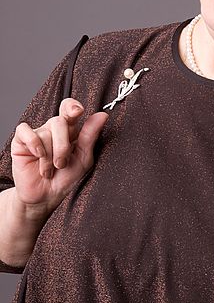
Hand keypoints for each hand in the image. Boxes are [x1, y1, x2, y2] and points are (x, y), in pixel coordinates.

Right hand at [10, 98, 107, 216]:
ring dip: (49, 157)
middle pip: (59, 121)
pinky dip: (34, 145)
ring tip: (49, 170)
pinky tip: (37, 157)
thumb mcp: (83, 158)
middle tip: (62, 164)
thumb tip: (102, 115)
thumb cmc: (66, 178)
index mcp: (70, 130)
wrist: (46, 196)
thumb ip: (91, 136)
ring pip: (45, 132)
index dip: (72, 106)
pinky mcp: (21, 141)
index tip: (78, 111)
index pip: (69, 107)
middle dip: (62, 147)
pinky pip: (26, 132)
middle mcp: (53, 129)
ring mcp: (37, 134)